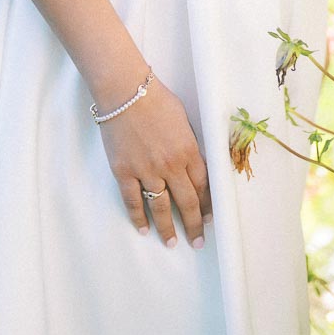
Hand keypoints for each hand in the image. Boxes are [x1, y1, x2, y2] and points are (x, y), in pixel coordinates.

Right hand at [99, 77, 211, 247]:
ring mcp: (146, 170)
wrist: (125, 91)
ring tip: (171, 243)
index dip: (207, 205)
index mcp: (188, 151)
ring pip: (160, 207)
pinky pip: (133, 200)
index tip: (209, 218)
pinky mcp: (124, 171)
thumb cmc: (156, 98)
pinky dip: (138, 217)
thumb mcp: (183, 119)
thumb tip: (193, 163)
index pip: (203, 186)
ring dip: (167, 228)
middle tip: (197, 241)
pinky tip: (143, 229)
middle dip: (194, 225)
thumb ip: (189, 144)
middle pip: (186, 202)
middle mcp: (170, 165)